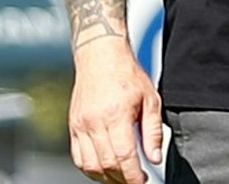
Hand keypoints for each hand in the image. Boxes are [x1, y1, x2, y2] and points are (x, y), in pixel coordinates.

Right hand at [67, 38, 163, 182]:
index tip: (142, 181)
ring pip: (90, 165)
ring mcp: (80, 125)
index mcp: (116, 114)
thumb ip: (153, 131)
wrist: (100, 57)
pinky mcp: (73, 126)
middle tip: (134, 180)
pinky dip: (90, 169)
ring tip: (121, 178)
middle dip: (122, 179)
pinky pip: (78, 157)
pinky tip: (104, 169)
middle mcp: (94, 122)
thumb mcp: (150, 99)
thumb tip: (155, 157)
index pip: (124, 156)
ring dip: (105, 177)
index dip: (133, 175)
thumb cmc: (127, 74)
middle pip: (107, 164)